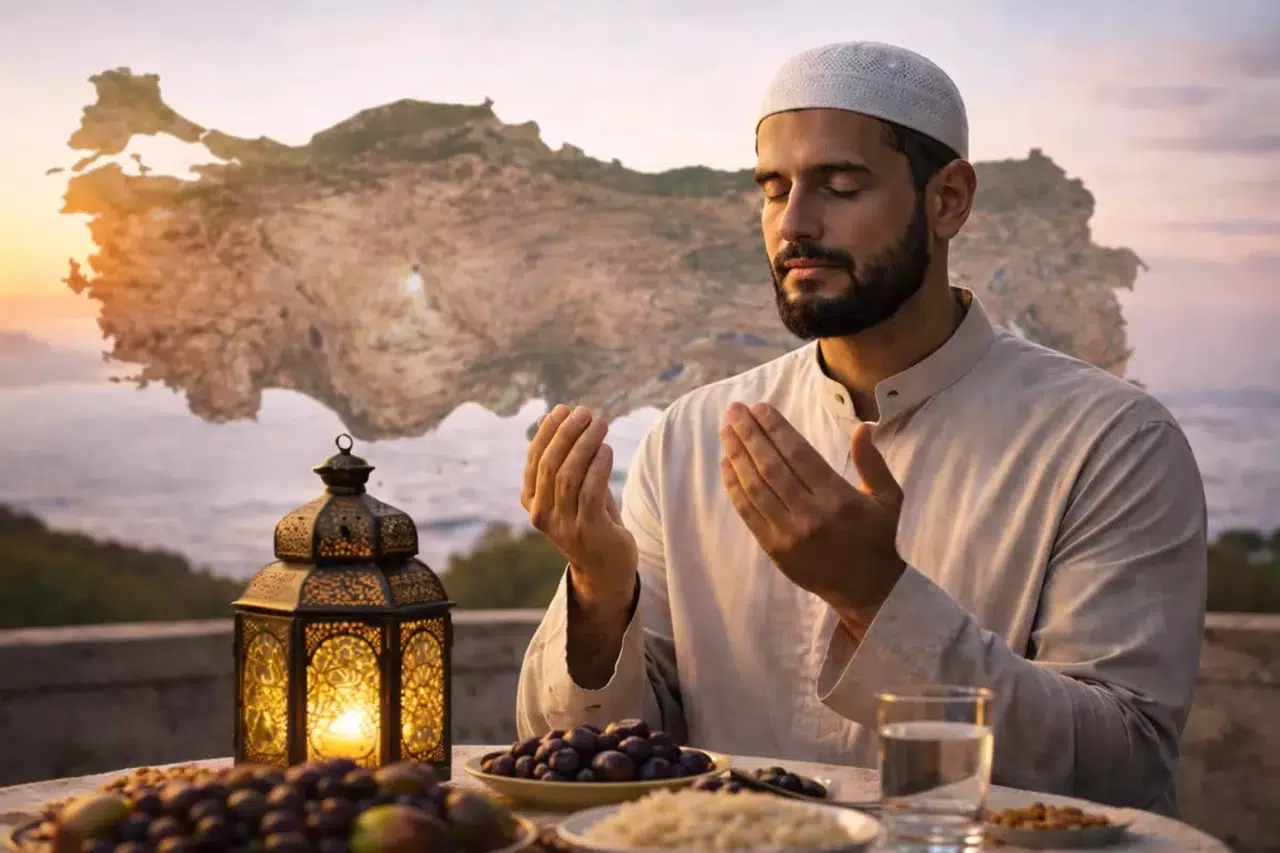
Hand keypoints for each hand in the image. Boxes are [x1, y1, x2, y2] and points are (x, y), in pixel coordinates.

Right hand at [522, 404, 637, 609]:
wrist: (605, 570)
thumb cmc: (590, 521)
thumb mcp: (573, 488)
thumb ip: (563, 457)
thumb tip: (548, 416)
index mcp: (532, 502)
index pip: (535, 460)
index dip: (547, 432)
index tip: (563, 409)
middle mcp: (542, 515)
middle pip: (550, 465)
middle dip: (567, 433)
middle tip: (585, 412)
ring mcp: (564, 526)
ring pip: (569, 476)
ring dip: (585, 445)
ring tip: (600, 424)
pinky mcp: (588, 532)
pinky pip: (590, 493)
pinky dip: (598, 468)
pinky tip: (606, 450)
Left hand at [718, 401, 905, 622]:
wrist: (868, 589)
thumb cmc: (878, 538)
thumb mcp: (888, 498)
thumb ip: (872, 462)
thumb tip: (861, 427)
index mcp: (837, 497)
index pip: (798, 454)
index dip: (776, 429)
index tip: (760, 408)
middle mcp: (810, 513)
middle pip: (770, 466)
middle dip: (749, 434)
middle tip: (734, 410)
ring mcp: (788, 533)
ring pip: (755, 487)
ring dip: (736, 456)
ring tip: (725, 430)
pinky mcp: (774, 548)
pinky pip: (748, 512)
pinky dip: (734, 487)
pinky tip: (726, 465)